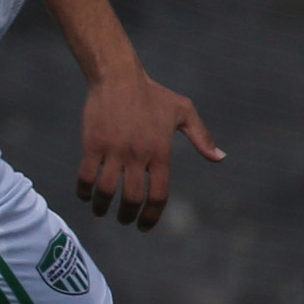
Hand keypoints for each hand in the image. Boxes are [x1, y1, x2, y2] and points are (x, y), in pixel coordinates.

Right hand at [76, 67, 221, 228]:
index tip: (144, 226)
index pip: (158, 196)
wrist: (118, 77)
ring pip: (105, 191)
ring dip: (102, 207)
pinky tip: (85, 195)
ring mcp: (114, 150)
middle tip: (123, 220)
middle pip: (131, 199)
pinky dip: (84, 190)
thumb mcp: (183, 111)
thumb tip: (219, 158)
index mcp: (161, 153)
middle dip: (126, 217)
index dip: (151, 217)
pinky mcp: (93, 144)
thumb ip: (201, 137)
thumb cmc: (153, 94)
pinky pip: (86, 176)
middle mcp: (138, 155)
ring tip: (101, 211)